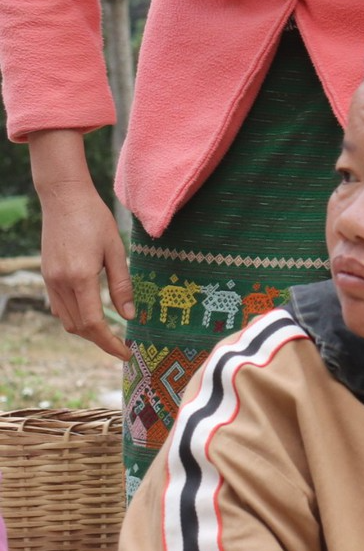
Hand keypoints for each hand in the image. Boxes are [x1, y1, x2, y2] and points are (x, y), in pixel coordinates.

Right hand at [28, 130, 133, 359]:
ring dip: (87, 331)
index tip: (126, 352)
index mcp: (79, 277)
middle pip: (77, 327)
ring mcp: (49, 279)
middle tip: (122, 345)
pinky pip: (58, 306)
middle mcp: (60, 282)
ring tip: (110, 333)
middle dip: (100, 341)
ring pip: (65, 320)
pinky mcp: (46, 274)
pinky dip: (74, 317)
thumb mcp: (116, 251)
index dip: (110, 343)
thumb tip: (130, 316)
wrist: (64, 197)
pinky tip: (91, 315)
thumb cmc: (94, 219)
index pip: (93, 323)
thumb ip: (122, 285)